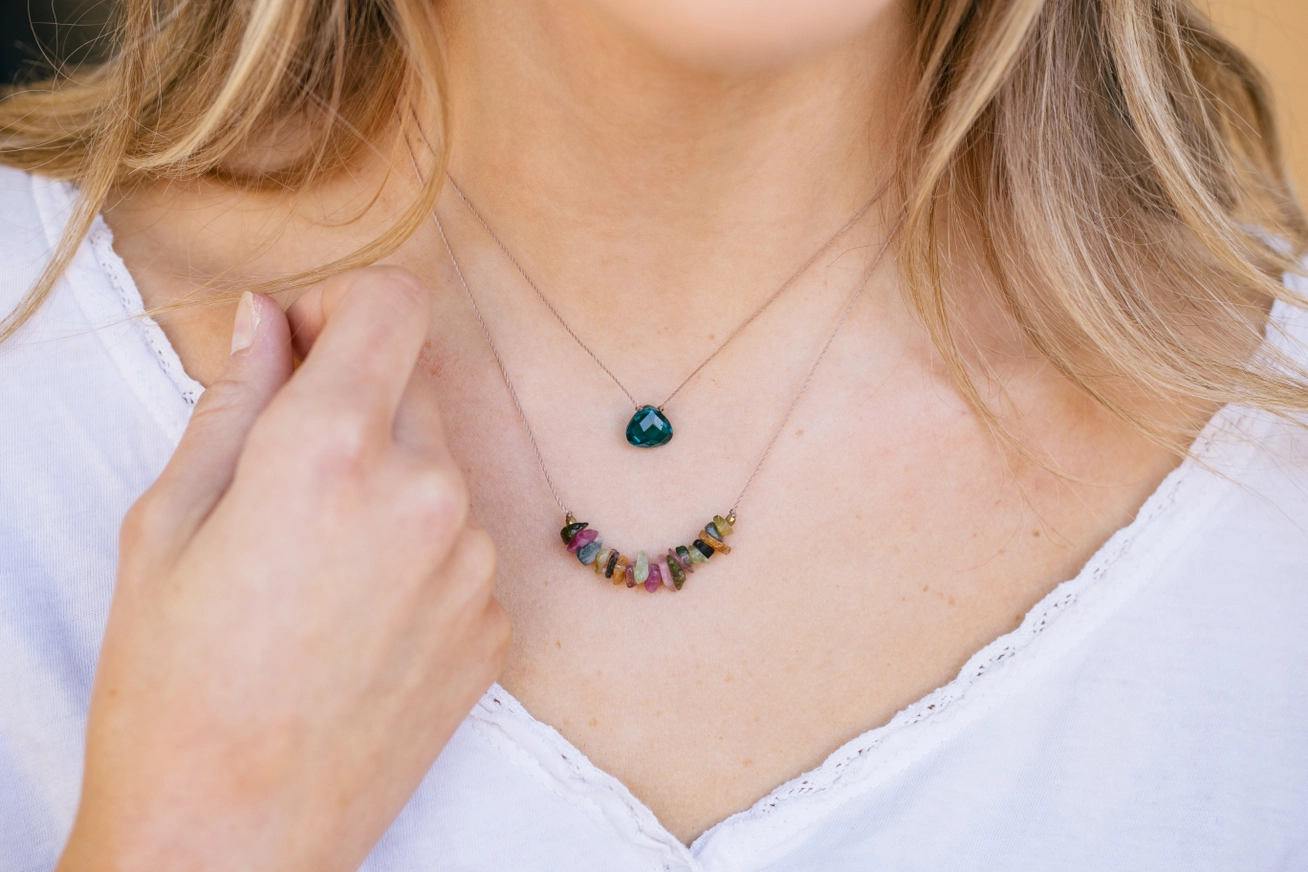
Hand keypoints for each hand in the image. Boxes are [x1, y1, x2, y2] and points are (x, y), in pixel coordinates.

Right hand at [58, 268, 510, 871]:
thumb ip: (233, 402)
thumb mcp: (169, 525)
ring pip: (441, 468)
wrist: (234, 836)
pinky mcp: (495, 625)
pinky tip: (357, 615)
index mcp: (335, 451)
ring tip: (317, 564)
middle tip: (290, 468)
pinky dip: (418, 551)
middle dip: (358, 397)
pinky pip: (460, 545)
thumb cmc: (176, 687)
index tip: (305, 348)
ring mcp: (473, 564)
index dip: (345, 307)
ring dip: (390, 479)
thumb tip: (266, 321)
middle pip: (416, 382)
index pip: (394, 303)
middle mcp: (427, 493)